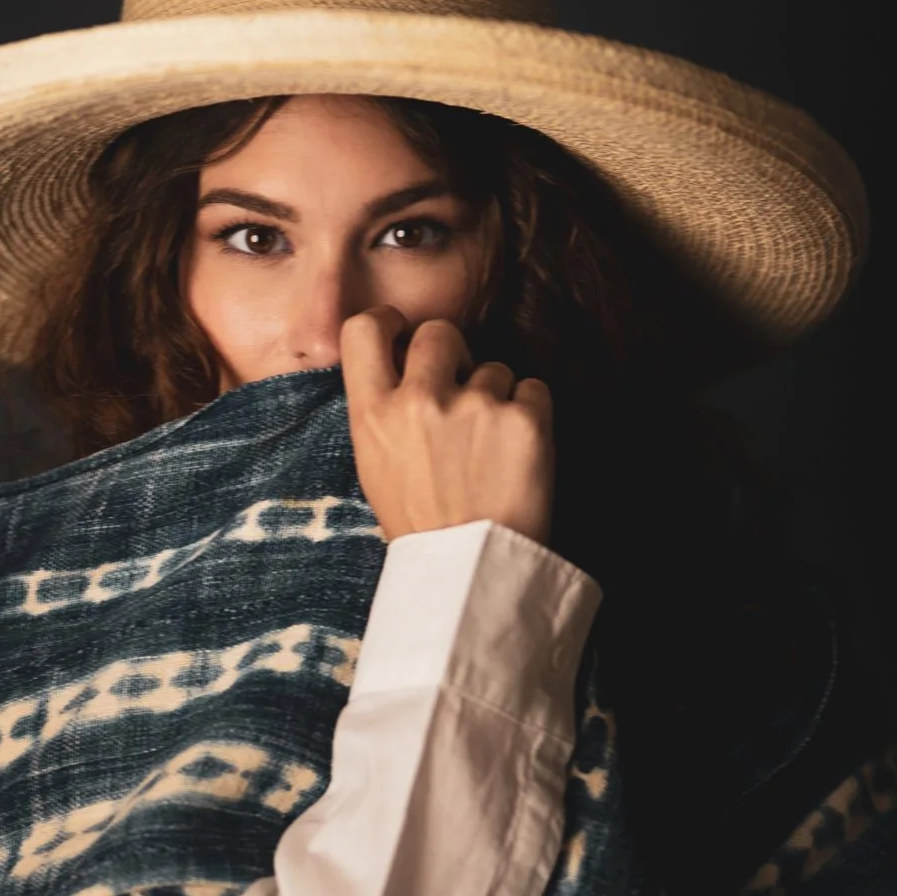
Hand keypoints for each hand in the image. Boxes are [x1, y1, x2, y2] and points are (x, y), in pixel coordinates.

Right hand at [339, 307, 554, 544]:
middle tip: (461, 395)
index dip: (387, 322)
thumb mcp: (376, 468)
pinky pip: (532, 391)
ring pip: (493, 369)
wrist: (471, 572)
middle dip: (453, 354)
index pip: (364, 330)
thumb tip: (401, 365)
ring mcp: (475, 406)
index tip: (402, 332)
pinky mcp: (524, 418)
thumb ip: (383, 412)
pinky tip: (516, 456)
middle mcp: (420, 400)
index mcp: (373, 416)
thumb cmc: (422, 527)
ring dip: (496, 398)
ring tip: (490, 453)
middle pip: (439, 333)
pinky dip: (530, 416)